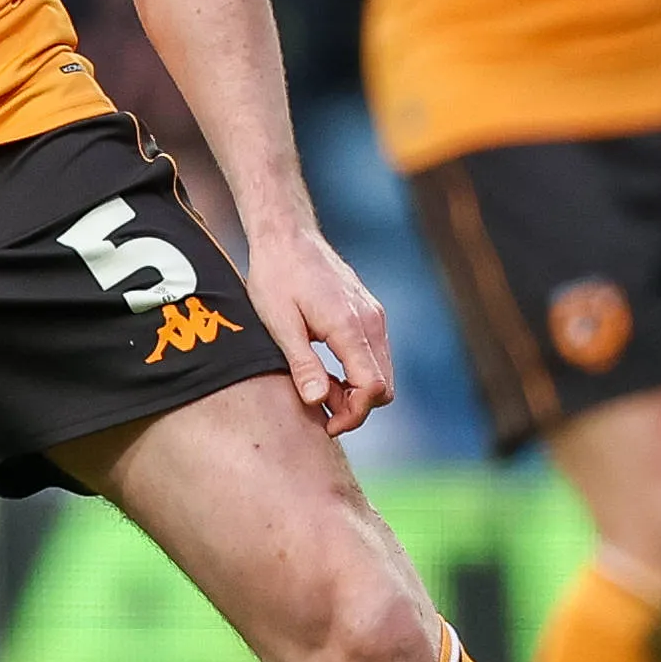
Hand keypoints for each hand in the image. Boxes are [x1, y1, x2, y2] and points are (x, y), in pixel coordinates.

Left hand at [242, 222, 393, 437]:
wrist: (287, 236)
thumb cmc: (276, 276)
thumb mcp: (280, 324)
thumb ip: (303, 364)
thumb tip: (319, 402)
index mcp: (350, 326)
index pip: (373, 388)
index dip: (353, 415)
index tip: (327, 425)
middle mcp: (371, 321)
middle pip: (383, 386)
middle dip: (355, 408)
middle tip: (319, 410)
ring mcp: (374, 316)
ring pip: (381, 372)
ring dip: (355, 391)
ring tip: (317, 389)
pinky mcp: (369, 314)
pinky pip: (374, 355)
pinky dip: (357, 373)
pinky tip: (326, 371)